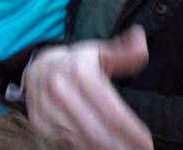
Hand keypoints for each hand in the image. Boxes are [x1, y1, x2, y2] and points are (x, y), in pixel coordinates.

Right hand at [25, 26, 152, 149]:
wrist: (36, 69)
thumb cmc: (75, 63)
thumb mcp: (99, 53)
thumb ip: (125, 53)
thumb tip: (142, 43)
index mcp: (80, 73)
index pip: (111, 110)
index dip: (131, 131)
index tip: (146, 143)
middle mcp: (61, 92)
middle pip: (97, 133)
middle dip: (120, 147)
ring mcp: (47, 111)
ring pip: (81, 143)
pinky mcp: (39, 125)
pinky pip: (65, 145)